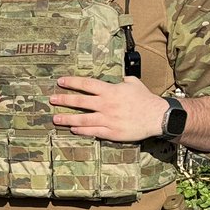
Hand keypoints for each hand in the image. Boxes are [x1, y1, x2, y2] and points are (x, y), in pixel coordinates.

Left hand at [49, 75, 165, 142]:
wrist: (157, 117)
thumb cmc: (145, 99)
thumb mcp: (134, 83)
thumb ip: (123, 80)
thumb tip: (120, 78)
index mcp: (110, 90)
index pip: (86, 84)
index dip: (72, 82)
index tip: (60, 81)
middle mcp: (106, 104)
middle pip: (80, 101)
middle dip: (64, 100)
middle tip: (51, 99)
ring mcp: (108, 119)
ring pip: (82, 119)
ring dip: (67, 118)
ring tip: (55, 118)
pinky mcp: (112, 132)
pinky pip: (93, 131)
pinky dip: (81, 130)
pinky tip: (73, 129)